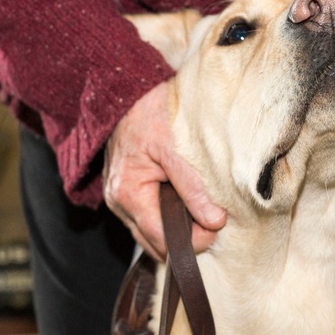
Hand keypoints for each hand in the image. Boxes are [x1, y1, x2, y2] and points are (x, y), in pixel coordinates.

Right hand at [103, 81, 226, 260]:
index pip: (162, 238)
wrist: (125, 92)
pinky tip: (182, 204)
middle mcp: (117, 202)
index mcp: (128, 193)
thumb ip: (193, 188)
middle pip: (153, 243)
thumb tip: (214, 221)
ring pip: (149, 233)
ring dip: (175, 230)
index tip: (217, 226)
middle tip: (211, 222)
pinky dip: (165, 217)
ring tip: (198, 212)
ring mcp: (117, 199)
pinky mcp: (123, 192)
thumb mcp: (174, 149)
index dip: (193, 240)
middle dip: (184, 239)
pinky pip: (145, 217)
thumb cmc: (148, 114)